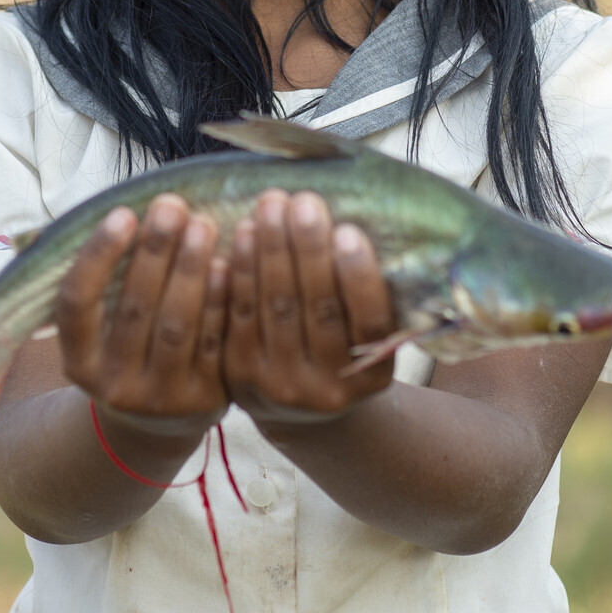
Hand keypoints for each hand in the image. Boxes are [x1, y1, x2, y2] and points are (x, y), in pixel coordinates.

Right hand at [55, 194, 227, 437]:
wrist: (160, 423)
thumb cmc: (127, 350)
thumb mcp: (101, 332)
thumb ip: (103, 281)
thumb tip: (115, 210)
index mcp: (78, 362)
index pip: (77, 305)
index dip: (98, 257)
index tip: (122, 213)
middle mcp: (114, 385)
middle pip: (134, 309)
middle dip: (155, 252)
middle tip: (171, 205)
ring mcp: (160, 398)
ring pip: (176, 325)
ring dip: (191, 270)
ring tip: (202, 224)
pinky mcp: (205, 400)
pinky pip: (213, 343)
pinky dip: (220, 300)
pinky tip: (229, 263)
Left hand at [222, 189, 396, 423]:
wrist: (295, 410)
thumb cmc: (339, 349)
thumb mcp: (367, 338)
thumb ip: (369, 295)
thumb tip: (354, 226)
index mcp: (372, 377)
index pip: (369, 324)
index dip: (359, 278)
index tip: (348, 231)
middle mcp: (327, 388)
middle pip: (319, 310)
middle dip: (310, 250)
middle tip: (305, 202)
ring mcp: (280, 384)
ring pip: (278, 308)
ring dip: (273, 250)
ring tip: (273, 205)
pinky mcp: (239, 373)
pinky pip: (241, 314)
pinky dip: (242, 270)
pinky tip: (244, 233)